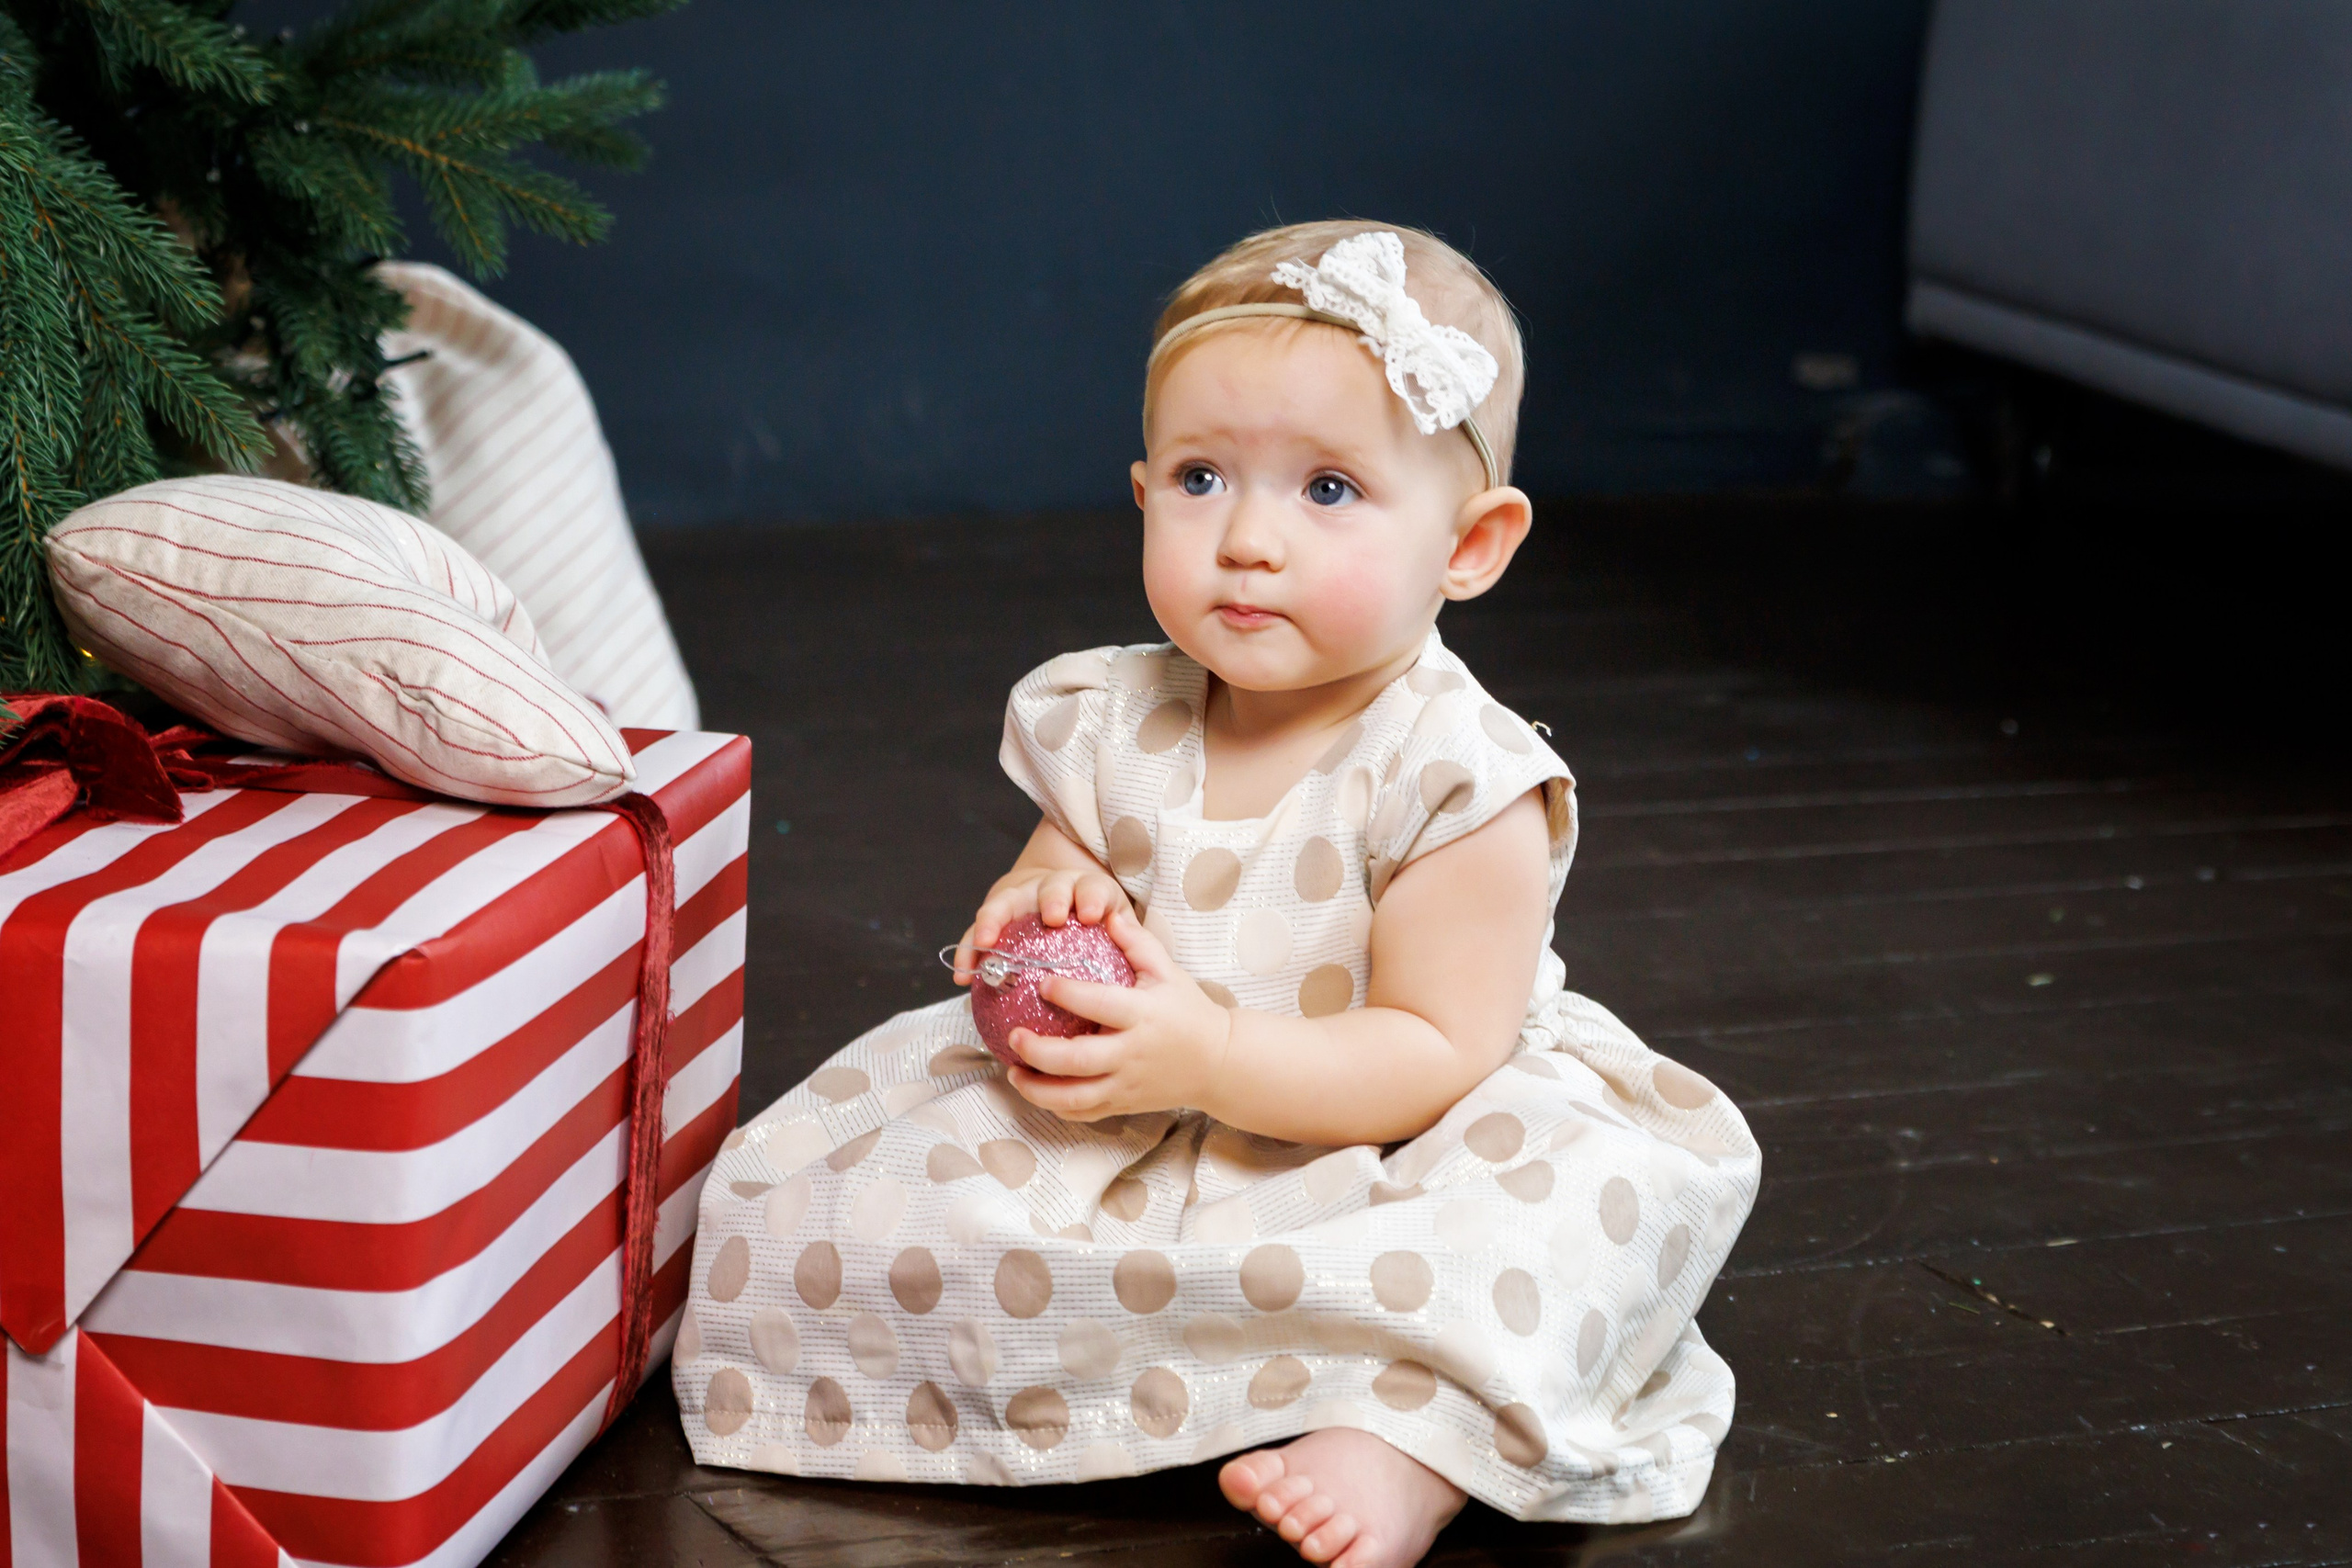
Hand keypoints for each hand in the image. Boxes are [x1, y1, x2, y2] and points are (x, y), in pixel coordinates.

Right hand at [950, 864, 1131, 984]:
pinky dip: (969, 950)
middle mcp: (1054, 889)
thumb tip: (1144, 967)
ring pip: (1007, 901)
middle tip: (1053, 917)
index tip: (1093, 915)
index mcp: (1088, 892)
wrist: (1061, 913)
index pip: (1093, 888)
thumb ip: (1127, 944)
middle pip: (1052, 888)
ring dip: (995, 920)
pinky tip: (963, 975)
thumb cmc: (1094, 936)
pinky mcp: (997, 917)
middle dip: (1052, 899)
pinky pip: (979, 932)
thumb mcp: (1117, 936)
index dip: (1093, 897)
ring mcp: (1021, 899)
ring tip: (985, 943)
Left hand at [1005, 909, 1234, 1119]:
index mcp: (1143, 1015)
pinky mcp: (1124, 1104)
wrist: (1218, 1062)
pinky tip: (1036, 1090)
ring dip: (1037, 1089)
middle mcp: (1132, 1053)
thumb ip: (1137, 943)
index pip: (1099, 1004)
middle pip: (1078, 1061)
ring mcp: (1127, 1084)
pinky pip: (1083, 1113)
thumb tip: (1106, 914)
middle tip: (1013, 1036)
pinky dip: (1055, 1106)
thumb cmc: (1189, 1012)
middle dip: (1039, 1052)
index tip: (1042, 982)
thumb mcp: (1168, 972)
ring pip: (1075, 1097)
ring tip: (1014, 1073)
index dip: (1067, 994)